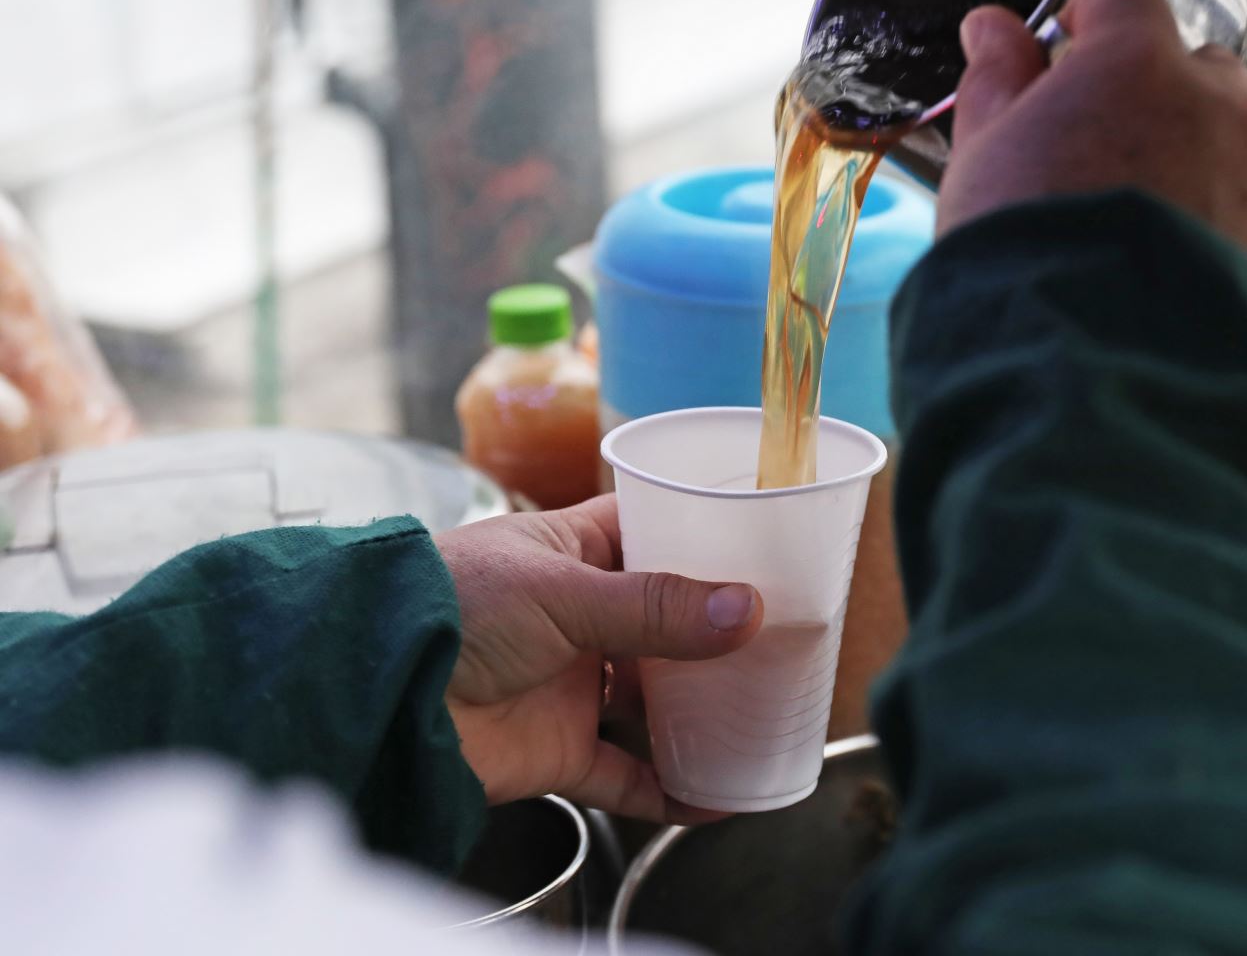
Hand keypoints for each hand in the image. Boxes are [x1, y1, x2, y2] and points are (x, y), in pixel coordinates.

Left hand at [436, 496, 763, 823]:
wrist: (377, 690)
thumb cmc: (451, 607)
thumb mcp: (561, 590)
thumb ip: (654, 607)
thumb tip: (746, 610)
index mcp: (574, 552)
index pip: (654, 531)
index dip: (707, 535)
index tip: (769, 545)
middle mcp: (579, 616)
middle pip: (668, 623)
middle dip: (721, 634)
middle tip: (787, 637)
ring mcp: (571, 685)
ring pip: (654, 700)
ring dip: (703, 711)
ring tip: (766, 713)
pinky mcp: (559, 749)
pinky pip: (626, 774)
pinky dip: (669, 790)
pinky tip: (715, 797)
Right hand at [939, 0, 1246, 304]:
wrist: (1092, 363)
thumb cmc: (1024, 253)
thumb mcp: (983, 155)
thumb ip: (995, 80)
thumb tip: (993, 29)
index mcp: (1136, 63)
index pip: (1125, 0)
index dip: (1092, 25)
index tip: (1068, 55)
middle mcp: (1216, 103)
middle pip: (1197, 68)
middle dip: (1157, 94)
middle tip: (1100, 151)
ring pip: (1232, 141)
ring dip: (1194, 161)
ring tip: (1134, 227)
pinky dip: (1222, 226)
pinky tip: (1169, 273)